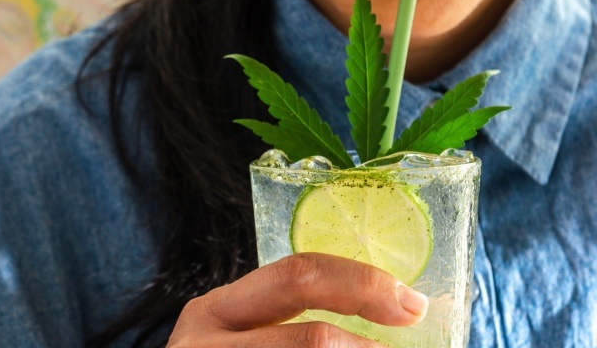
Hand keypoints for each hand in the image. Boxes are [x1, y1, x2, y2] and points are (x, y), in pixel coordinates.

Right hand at [167, 253, 428, 346]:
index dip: (363, 284)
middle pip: (314, 339)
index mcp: (212, 314)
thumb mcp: (239, 342)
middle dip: (373, 338)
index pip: (296, 276)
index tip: (410, 302)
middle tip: (413, 327)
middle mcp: (203, 347)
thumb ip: (288, 327)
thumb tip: (391, 313)